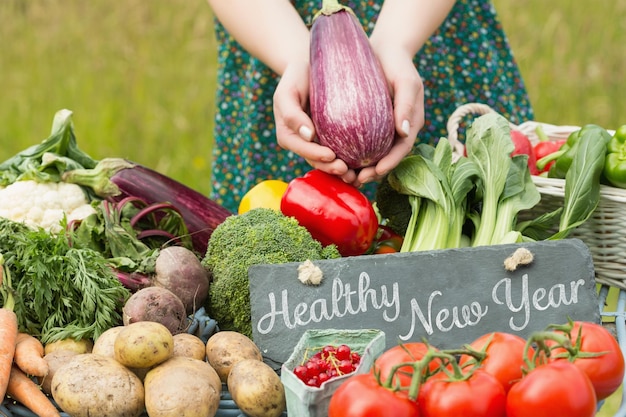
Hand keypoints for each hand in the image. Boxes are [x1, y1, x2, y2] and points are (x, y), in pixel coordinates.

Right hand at [273, 61, 349, 176]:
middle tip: (347, 171)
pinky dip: (351, 160)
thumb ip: (292, 114)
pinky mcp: (332, 138)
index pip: (301, 148)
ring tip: (356, 176)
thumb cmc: (296, 77)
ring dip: (341, 171)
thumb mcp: (287, 92)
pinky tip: (364, 165)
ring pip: (328, 161)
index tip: (330, 156)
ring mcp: (317, 142)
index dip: (315, 155)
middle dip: (330, 168)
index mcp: (289, 135)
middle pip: (316, 160)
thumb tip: (308, 135)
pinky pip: (341, 151)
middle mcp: (303, 142)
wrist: (309, 68)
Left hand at [353, 45, 423, 186]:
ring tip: (345, 176)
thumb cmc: (398, 63)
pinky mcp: (368, 122)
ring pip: (373, 153)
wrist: (385, 48)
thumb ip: (406, 105)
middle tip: (356, 179)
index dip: (390, 163)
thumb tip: (403, 132)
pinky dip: (351, 152)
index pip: (402, 149)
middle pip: (386, 157)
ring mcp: (383, 127)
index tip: (376, 172)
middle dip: (373, 171)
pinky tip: (337, 158)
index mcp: (410, 124)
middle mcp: (397, 130)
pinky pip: (361, 142)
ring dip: (360, 167)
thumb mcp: (406, 81)